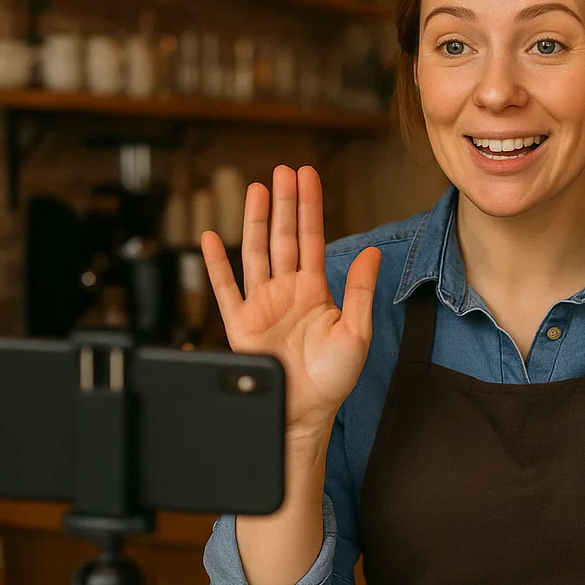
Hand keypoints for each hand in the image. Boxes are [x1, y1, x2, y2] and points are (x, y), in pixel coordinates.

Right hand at [201, 165, 379, 442]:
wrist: (303, 414)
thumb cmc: (332, 379)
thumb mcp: (357, 332)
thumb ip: (360, 290)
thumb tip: (372, 253)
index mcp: (314, 291)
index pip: (310, 238)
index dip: (308, 207)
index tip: (308, 176)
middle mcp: (286, 291)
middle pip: (282, 237)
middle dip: (284, 203)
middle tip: (283, 170)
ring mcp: (262, 304)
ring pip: (255, 252)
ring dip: (255, 221)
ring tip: (257, 189)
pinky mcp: (240, 324)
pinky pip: (224, 288)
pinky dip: (216, 263)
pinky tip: (212, 238)